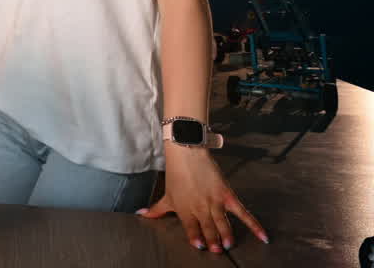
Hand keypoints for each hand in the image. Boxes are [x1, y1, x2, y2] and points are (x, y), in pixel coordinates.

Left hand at [138, 146, 267, 251]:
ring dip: (227, 235)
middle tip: (218, 251)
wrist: (187, 153)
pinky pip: (243, 213)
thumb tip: (141, 215)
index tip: (200, 247)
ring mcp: (214, 202)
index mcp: (184, 209)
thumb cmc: (176, 174)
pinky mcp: (227, 195)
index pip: (191, 228)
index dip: (195, 238)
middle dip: (213, 241)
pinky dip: (254, 225)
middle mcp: (199, 207)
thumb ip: (157, 209)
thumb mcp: (166, 194)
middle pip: (208, 228)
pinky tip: (262, 236)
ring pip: (222, 223)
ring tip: (230, 245)